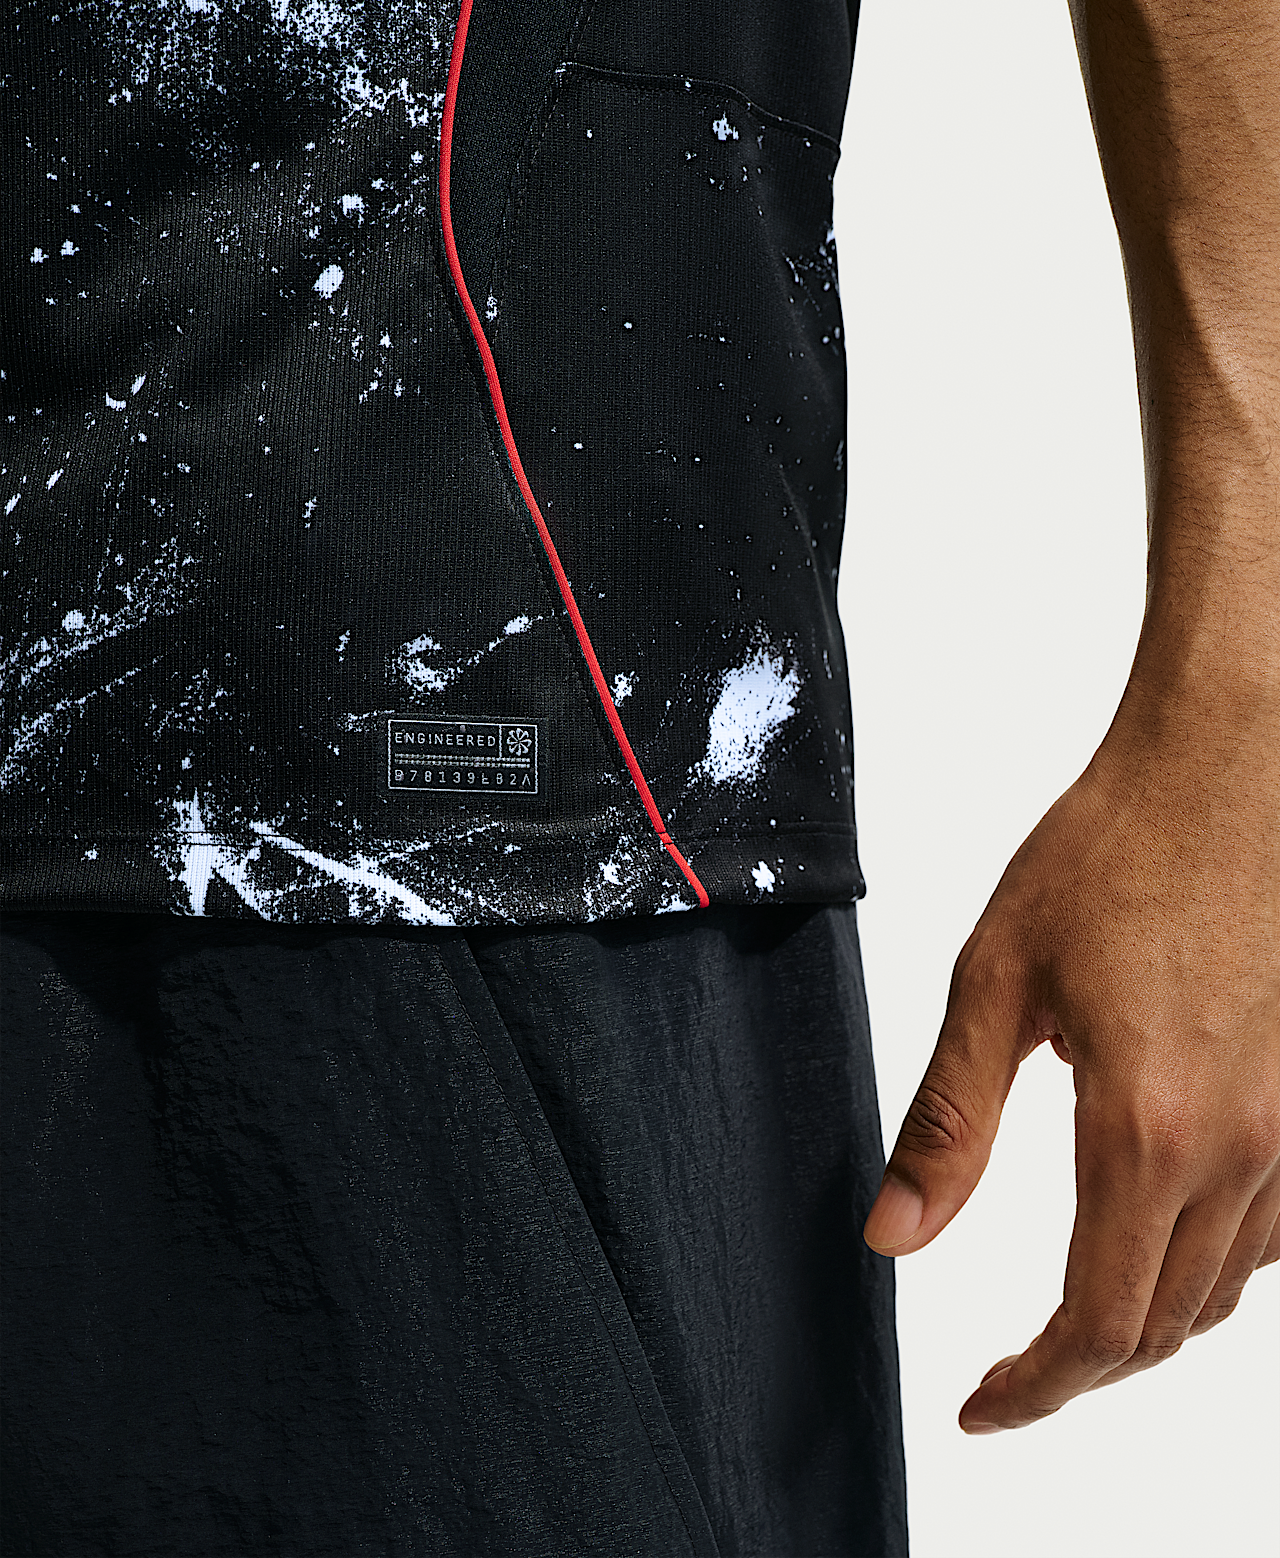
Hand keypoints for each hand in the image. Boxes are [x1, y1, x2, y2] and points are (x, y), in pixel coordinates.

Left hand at [862, 687, 1279, 1431]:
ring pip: (1229, 1288)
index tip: (982, 1407)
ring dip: (1148, 1319)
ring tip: (1073, 1315)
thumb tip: (893, 1238)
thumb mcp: (996, 983)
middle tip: (1010, 1372)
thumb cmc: (1112, 850)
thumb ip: (949, 1123)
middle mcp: (1247, 1145)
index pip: (1098, 1322)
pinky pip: (1277, 1229)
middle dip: (1081, 1366)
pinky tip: (1159, 1230)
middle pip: (1167, 1325)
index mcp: (1150, 1126)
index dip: (1036, 1387)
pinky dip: (1212, 1263)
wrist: (1230, 764)